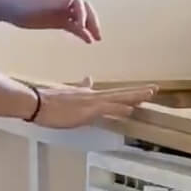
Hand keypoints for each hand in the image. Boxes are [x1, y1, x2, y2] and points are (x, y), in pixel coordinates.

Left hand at [7, 0, 100, 42]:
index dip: (81, 13)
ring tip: (96, 39)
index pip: (77, 1)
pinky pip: (73, 26)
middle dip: (91, 21)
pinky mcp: (58, 19)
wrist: (8, 9)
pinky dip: (80, 32)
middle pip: (83, 9)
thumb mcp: (38, 4)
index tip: (80, 25)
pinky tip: (87, 40)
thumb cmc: (20, 4)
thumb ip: (54, 2)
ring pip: (80, 18)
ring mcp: (62, 9)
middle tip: (97, 33)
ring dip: (89, 28)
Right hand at [32, 81, 154, 128]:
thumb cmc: (49, 101)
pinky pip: (106, 109)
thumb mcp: (68, 93)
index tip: (143, 90)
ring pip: (117, 99)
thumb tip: (88, 79)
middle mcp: (93, 96)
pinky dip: (119, 109)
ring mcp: (91, 103)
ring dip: (134, 97)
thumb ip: (80, 87)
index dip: (129, 93)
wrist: (36, 102)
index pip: (114, 94)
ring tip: (149, 94)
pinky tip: (130, 109)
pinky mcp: (86, 111)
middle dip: (138, 92)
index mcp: (89, 94)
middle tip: (154, 89)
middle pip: (120, 94)